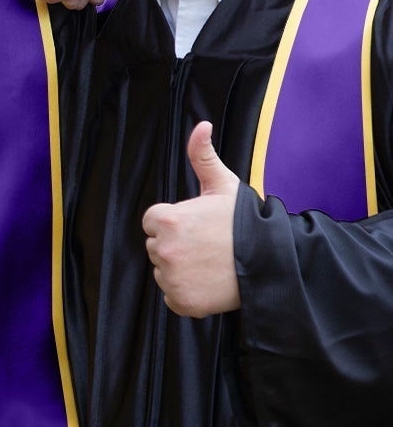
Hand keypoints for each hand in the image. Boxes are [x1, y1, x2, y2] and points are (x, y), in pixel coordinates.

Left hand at [140, 121, 241, 316]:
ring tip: (211, 263)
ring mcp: (172, 278)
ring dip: (181, 268)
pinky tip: (209, 282)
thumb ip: (202, 155)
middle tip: (208, 245)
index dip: (176, 222)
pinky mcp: (182, 301)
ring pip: (164, 270)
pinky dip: (187, 292)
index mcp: (166, 219)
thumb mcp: (223, 185)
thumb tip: (201, 125)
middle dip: (177, 245)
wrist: (273, 262)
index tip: (199, 226)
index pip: (154, 222)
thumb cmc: (245, 222)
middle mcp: (163, 249)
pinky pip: (172, 295)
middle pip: (157, 246)